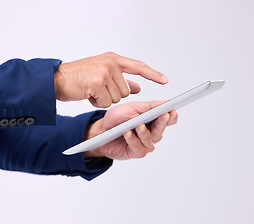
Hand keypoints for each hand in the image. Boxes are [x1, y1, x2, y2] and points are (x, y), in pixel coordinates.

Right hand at [54, 52, 168, 107]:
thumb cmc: (80, 77)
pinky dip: (98, 103)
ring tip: (92, 91)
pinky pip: (107, 102)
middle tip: (98, 89)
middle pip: (126, 91)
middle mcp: (110, 63)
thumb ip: (122, 80)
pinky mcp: (97, 83)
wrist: (57, 79)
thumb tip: (138, 88)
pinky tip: (88, 95)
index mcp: (113, 59)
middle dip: (113, 95)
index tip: (165, 80)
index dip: (153, 74)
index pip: (138, 66)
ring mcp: (104, 72)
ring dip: (105, 99)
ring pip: (117, 98)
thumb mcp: (103, 75)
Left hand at [84, 101, 177, 159]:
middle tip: (164, 115)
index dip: (172, 115)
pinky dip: (132, 139)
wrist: (101, 131)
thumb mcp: (132, 108)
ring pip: (150, 139)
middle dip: (162, 122)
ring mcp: (144, 143)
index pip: (167, 119)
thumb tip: (166, 102)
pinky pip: (138, 147)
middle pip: (161, 129)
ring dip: (144, 132)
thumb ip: (149, 106)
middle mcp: (151, 132)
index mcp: (152, 120)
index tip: (173, 110)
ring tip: (139, 125)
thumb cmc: (117, 119)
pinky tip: (128, 133)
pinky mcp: (136, 152)